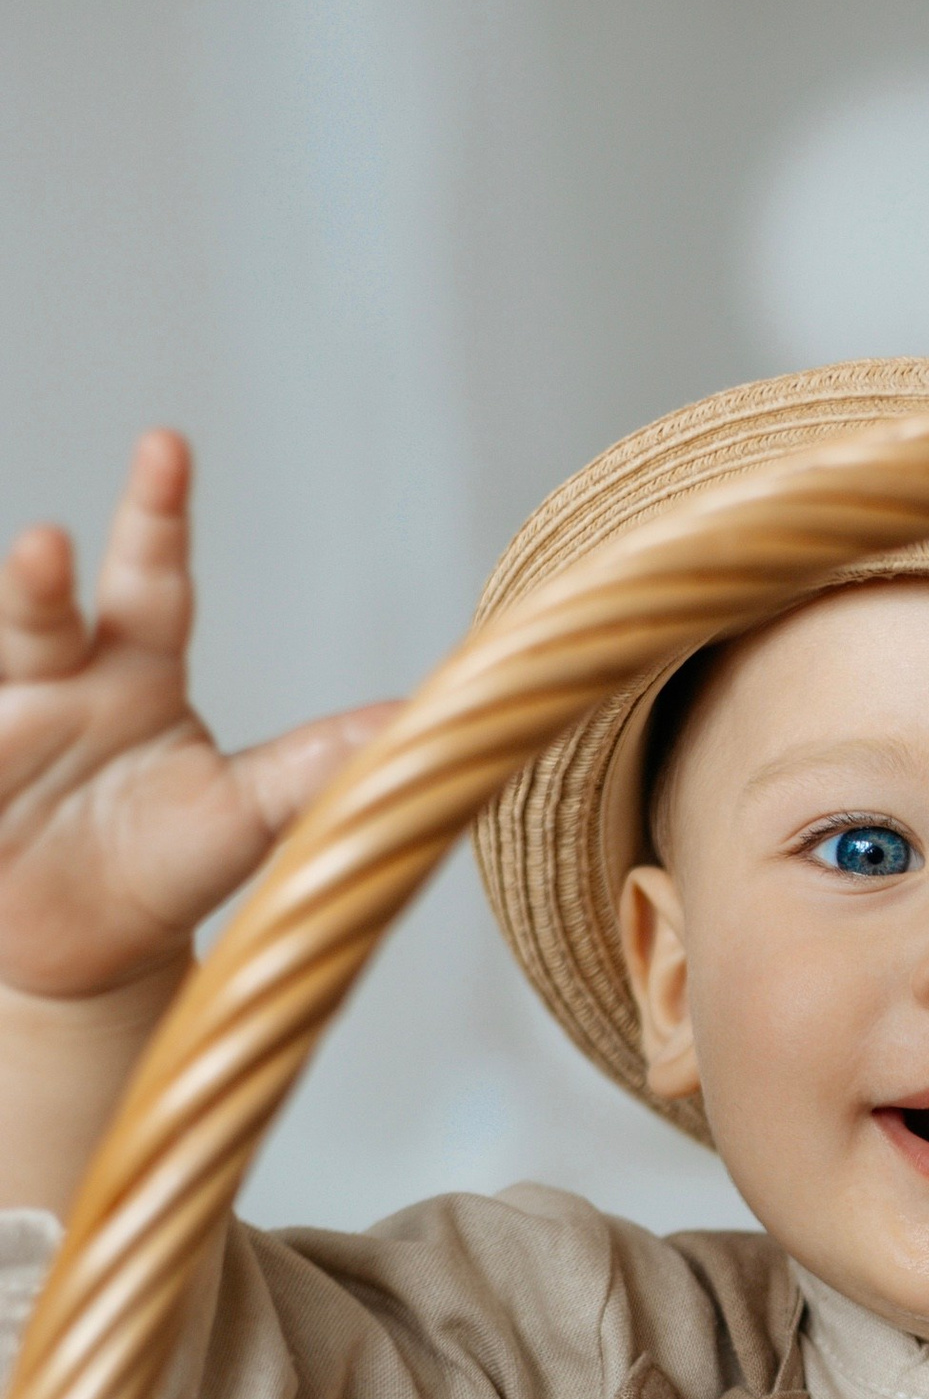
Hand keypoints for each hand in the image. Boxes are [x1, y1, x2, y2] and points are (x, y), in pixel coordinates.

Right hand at [0, 430, 387, 1005]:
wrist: (90, 951)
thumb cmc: (171, 865)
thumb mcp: (249, 816)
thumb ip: (316, 764)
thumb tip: (416, 719)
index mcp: (139, 670)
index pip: (152, 581)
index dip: (156, 515)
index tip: (165, 447)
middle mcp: (61, 679)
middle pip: (42, 613)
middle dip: (39, 580)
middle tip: (49, 547)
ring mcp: (1, 724)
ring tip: (21, 581)